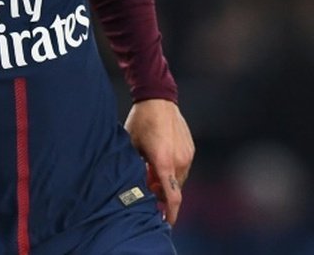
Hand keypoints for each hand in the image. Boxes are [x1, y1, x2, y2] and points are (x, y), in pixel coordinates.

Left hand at [124, 99, 194, 225]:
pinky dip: (172, 171)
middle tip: (148, 190)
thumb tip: (139, 187)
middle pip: (175, 189)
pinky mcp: (190, 149)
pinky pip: (182, 167)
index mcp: (163, 161)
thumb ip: (137, 169)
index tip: (166, 222)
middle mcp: (179, 161)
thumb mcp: (132, 146)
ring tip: (150, 172)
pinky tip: (159, 161)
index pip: (173, 197)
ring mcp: (187, 155)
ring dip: (167, 182)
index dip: (171, 213)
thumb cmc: (140, 122)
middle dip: (163, 195)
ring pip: (179, 179)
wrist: (158, 99)